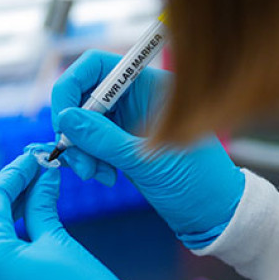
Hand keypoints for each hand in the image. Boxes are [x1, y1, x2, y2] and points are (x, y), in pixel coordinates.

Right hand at [51, 50, 244, 248]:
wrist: (215, 213)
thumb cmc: (197, 183)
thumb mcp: (147, 161)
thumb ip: (103, 138)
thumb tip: (65, 118)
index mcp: (149, 85)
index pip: (95, 66)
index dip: (70, 87)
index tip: (63, 121)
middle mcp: (135, 97)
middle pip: (82, 96)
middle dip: (73, 129)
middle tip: (79, 162)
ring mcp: (126, 121)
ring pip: (81, 123)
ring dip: (79, 150)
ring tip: (96, 175)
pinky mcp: (120, 143)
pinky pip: (89, 143)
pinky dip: (87, 159)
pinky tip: (104, 176)